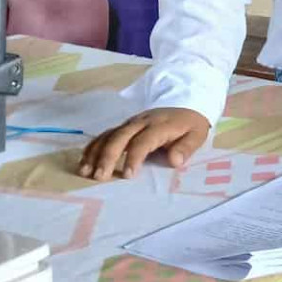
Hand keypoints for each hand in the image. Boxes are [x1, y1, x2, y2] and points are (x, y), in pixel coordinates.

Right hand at [78, 108, 210, 180]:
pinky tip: (84, 162)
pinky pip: (104, 134)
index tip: (128, 175)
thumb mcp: (197, 135)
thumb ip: (186, 148)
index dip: (134, 158)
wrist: (187, 104)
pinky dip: (92, 148)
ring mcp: (130, 123)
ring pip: (108, 135)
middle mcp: (141, 122)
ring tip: (85, 172)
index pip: (143, 141)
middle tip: (99, 177)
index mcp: (160, 125)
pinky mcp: (123, 125)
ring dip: (94, 153)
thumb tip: (175, 161)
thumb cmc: (190, 125)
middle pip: (119, 137)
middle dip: (107, 157)